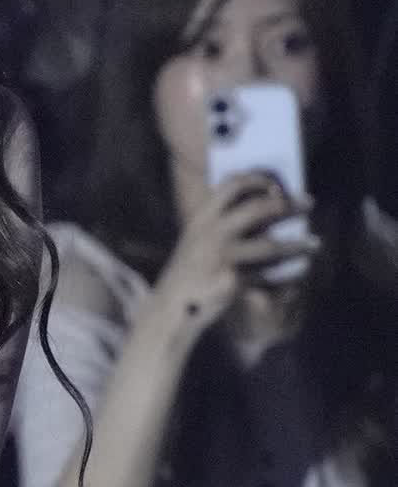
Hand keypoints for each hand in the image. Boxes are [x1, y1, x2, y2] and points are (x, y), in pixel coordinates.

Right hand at [151, 172, 319, 343]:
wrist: (170, 307)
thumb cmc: (189, 272)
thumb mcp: (196, 239)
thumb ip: (220, 222)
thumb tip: (262, 207)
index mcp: (201, 217)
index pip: (231, 185)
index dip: (258, 179)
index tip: (278, 184)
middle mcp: (211, 232)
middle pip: (258, 209)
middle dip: (288, 205)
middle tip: (308, 203)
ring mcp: (221, 257)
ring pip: (270, 245)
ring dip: (297, 244)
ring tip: (315, 244)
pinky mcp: (231, 281)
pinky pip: (267, 275)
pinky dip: (286, 276)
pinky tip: (299, 274)